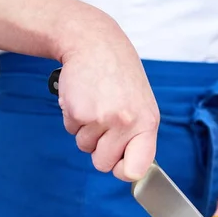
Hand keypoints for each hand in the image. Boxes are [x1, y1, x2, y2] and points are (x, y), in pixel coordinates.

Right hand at [57, 23, 159, 181]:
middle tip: (104, 124)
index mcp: (147, 124)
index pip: (136, 169)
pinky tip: (84, 99)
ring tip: (96, 106)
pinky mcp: (78, 112)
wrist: (96, 44)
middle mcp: (127, 123)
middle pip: (103, 164)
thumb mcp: (142, 106)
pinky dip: (73, 118)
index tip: (119, 165)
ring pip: (84, 147)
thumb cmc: (120, 78)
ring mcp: (102, 118)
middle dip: (99, 149)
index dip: (123, 172)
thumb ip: (138, 137)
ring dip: (86, 131)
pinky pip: (70, 131)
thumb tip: (130, 170)